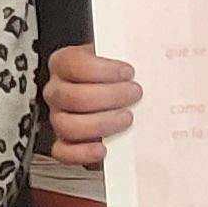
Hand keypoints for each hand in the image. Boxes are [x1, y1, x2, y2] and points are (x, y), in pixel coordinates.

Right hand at [41, 45, 140, 165]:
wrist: (119, 94)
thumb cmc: (118, 75)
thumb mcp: (122, 55)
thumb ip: (130, 53)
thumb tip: (149, 56)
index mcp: (65, 64)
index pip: (72, 64)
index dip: (102, 69)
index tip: (128, 72)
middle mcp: (58, 91)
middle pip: (72, 96)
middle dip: (109, 97)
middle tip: (134, 94)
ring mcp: (59, 117)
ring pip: (67, 125)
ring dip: (101, 124)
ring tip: (126, 118)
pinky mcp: (65, 142)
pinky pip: (62, 152)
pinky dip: (82, 153)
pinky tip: (102, 147)